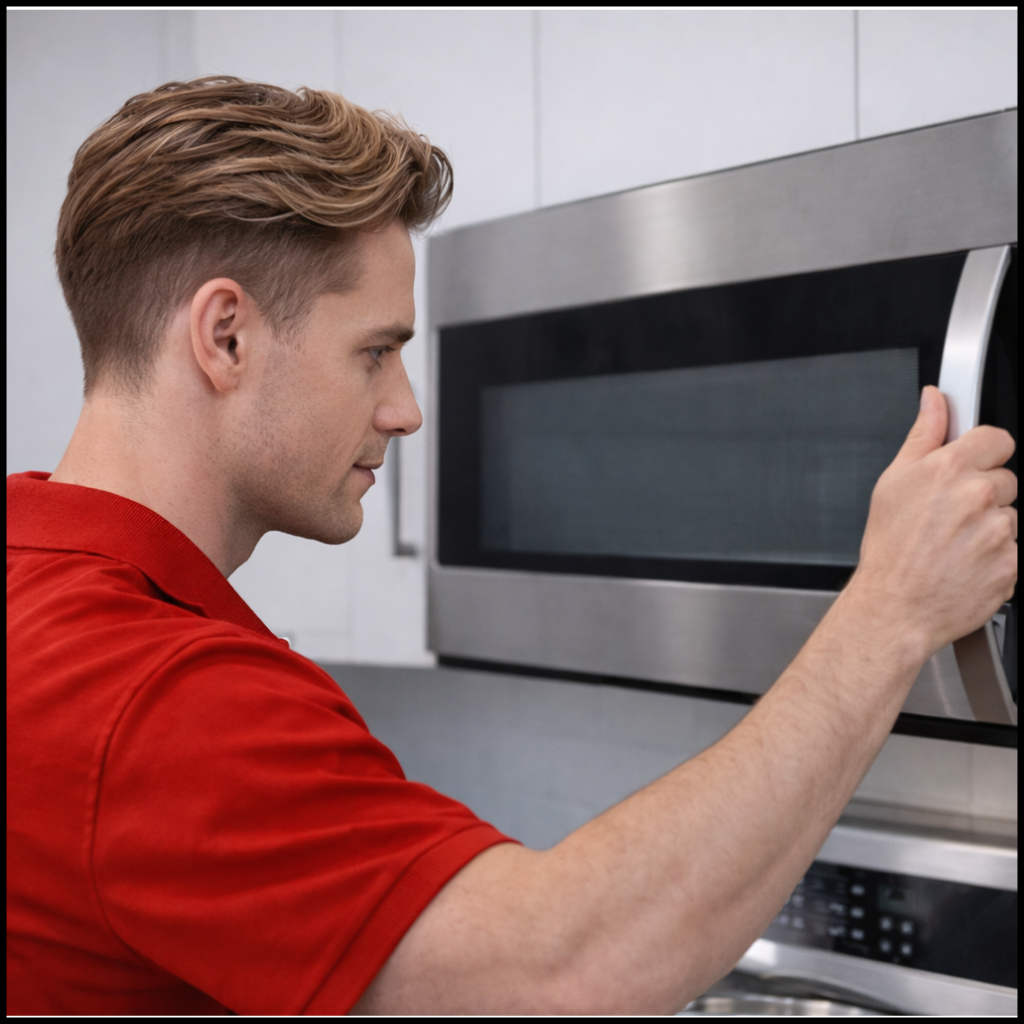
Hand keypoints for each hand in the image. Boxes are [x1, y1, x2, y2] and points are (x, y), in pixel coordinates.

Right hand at [852, 385, 1016, 660]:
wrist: (894, 607)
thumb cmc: (889, 551)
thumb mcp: (892, 483)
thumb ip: (923, 435)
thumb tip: (934, 400)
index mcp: (949, 469)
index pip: (997, 439)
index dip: (984, 453)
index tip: (973, 466)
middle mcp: (978, 496)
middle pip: (1006, 481)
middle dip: (985, 497)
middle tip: (952, 518)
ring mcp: (1000, 531)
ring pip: (1013, 517)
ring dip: (992, 529)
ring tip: (957, 546)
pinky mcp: (1014, 563)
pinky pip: (1018, 550)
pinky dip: (1000, 558)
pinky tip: (969, 564)